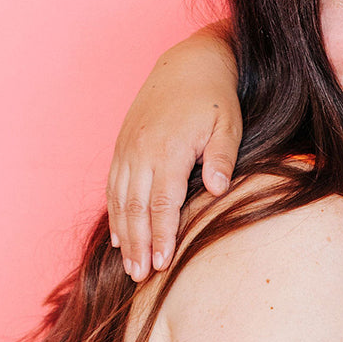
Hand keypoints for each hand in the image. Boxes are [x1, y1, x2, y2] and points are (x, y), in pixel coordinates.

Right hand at [107, 30, 240, 280]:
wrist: (189, 64)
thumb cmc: (216, 99)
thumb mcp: (228, 126)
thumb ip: (222, 158)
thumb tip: (219, 190)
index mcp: (169, 151)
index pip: (163, 203)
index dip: (162, 235)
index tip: (163, 263)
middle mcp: (142, 152)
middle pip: (137, 208)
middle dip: (138, 244)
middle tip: (140, 276)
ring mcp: (128, 150)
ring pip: (121, 200)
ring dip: (124, 235)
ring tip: (128, 266)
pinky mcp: (123, 146)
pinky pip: (114, 186)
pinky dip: (115, 212)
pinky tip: (119, 236)